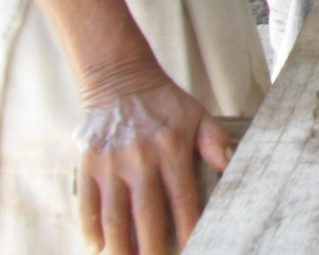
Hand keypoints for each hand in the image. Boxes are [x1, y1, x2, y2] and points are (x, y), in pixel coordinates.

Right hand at [74, 69, 230, 254]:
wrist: (120, 81)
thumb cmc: (164, 103)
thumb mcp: (197, 115)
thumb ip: (215, 142)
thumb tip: (231, 165)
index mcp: (171, 150)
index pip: (183, 198)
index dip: (189, 226)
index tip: (193, 246)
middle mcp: (141, 160)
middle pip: (147, 215)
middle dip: (153, 247)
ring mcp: (111, 165)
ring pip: (114, 217)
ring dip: (120, 246)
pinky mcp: (88, 166)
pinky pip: (87, 204)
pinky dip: (90, 229)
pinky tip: (97, 247)